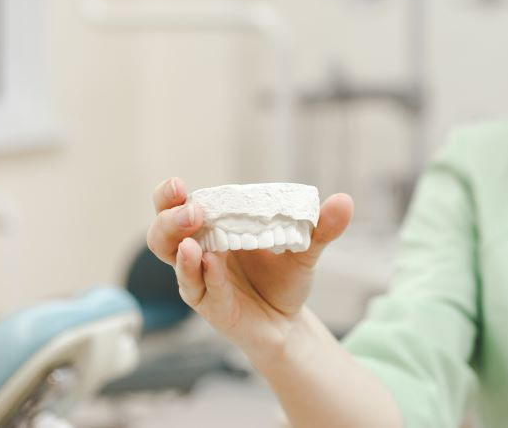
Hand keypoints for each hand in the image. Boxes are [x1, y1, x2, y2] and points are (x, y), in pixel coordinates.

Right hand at [145, 177, 352, 355]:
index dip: (171, 194)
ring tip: (192, 239)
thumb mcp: (306, 249)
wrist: (289, 323)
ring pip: (173, 261)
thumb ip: (322, 227)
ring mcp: (201, 279)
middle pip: (163, 231)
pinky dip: (204, 275)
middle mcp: (199, 251)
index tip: (179, 183)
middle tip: (192, 209)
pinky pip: (200, 289)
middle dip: (170, 216)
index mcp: (215, 228)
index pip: (178, 205)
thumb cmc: (285, 279)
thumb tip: (345, 201)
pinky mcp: (210, 305)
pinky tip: (212, 263)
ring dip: (179, 247)